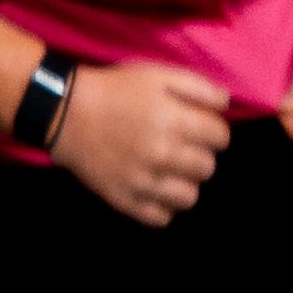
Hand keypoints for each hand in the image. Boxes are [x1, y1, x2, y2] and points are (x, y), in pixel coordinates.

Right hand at [54, 57, 229, 226]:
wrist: (68, 113)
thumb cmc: (117, 89)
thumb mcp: (158, 74)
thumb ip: (198, 86)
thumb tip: (225, 103)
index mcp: (174, 121)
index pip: (221, 138)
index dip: (214, 130)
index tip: (201, 126)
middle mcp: (163, 155)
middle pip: (207, 168)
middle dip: (200, 155)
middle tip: (182, 145)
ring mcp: (144, 182)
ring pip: (189, 198)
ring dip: (185, 182)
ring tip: (170, 169)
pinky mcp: (126, 201)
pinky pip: (162, 218)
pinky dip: (163, 205)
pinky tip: (155, 187)